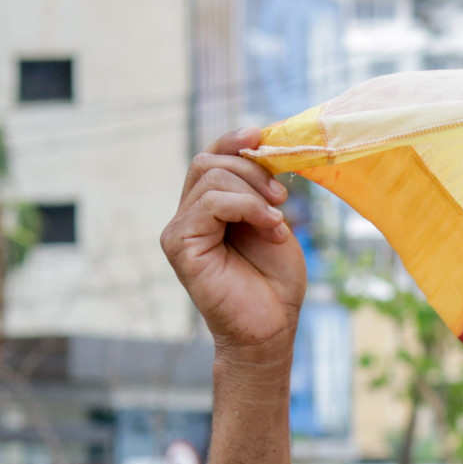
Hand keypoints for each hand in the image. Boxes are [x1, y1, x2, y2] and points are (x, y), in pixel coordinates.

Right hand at [160, 129, 306, 366]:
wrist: (272, 329)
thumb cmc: (275, 282)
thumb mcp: (274, 222)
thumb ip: (261, 189)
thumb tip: (259, 145)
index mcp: (209, 208)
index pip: (212, 158)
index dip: (234, 141)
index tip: (261, 135)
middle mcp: (189, 215)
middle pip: (209, 161)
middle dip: (251, 168)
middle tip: (283, 196)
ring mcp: (180, 230)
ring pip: (210, 177)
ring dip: (253, 191)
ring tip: (278, 221)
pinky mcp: (179, 245)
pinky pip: (209, 202)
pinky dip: (246, 206)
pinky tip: (271, 225)